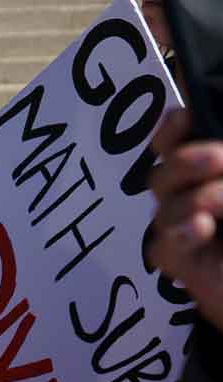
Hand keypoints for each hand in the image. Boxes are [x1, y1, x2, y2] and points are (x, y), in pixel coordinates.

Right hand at [147, 109, 222, 328]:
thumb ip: (221, 169)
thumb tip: (208, 146)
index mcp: (209, 176)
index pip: (176, 146)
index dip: (171, 131)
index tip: (183, 118)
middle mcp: (191, 199)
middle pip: (163, 173)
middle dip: (185, 162)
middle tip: (219, 162)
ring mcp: (182, 231)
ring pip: (163, 207)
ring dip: (196, 200)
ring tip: (220, 209)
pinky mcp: (180, 263)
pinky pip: (163, 246)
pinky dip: (181, 235)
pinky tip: (201, 229)